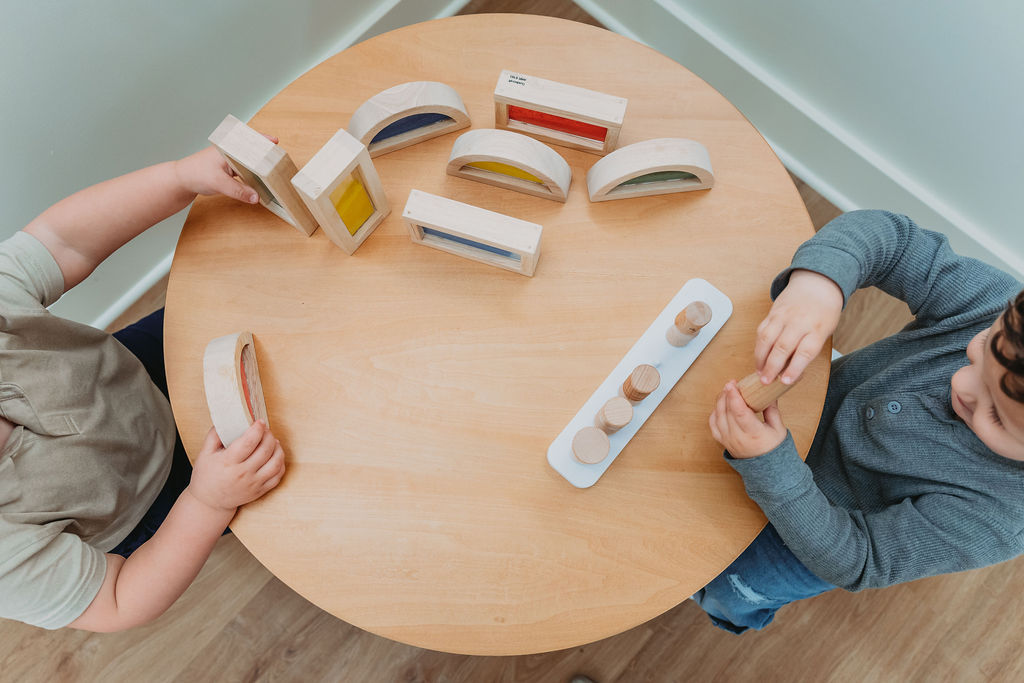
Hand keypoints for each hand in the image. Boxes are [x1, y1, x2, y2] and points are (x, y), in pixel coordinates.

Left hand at [172, 138, 277, 203]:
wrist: (183, 180)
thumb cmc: (196, 174)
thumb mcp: (219, 183)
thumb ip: (238, 190)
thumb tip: (256, 198)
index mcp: (228, 148)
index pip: (248, 140)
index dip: (263, 139)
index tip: (275, 141)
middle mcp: (231, 152)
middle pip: (252, 150)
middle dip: (266, 153)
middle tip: (281, 158)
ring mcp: (231, 161)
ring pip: (250, 161)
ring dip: (261, 165)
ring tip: (274, 169)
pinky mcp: (231, 170)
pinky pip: (247, 170)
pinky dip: (255, 174)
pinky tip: (262, 180)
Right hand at [186, 421, 285, 511]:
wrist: (209, 503)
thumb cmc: (206, 476)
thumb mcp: (204, 454)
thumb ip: (214, 435)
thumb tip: (227, 418)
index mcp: (228, 463)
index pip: (249, 442)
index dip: (257, 429)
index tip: (259, 422)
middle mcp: (242, 474)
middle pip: (265, 450)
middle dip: (268, 435)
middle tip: (265, 430)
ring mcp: (253, 484)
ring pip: (276, 463)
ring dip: (278, 448)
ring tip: (272, 441)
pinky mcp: (260, 491)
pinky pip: (278, 476)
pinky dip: (280, 463)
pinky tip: (274, 455)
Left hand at [709, 381, 786, 458]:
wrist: (767, 470)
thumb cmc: (774, 449)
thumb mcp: (778, 428)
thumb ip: (772, 410)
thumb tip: (768, 393)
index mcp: (754, 434)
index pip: (739, 413)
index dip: (734, 397)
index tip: (732, 384)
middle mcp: (738, 438)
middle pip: (726, 412)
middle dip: (726, 395)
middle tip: (731, 383)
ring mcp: (728, 440)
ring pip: (717, 417)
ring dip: (720, 401)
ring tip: (727, 391)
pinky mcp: (723, 441)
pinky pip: (713, 424)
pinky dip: (714, 412)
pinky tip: (721, 405)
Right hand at [754, 269, 842, 384]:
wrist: (818, 283)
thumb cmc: (824, 312)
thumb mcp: (825, 331)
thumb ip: (809, 348)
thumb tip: (792, 370)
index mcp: (817, 329)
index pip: (805, 352)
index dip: (794, 368)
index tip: (785, 381)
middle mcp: (799, 321)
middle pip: (782, 347)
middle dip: (772, 367)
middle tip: (766, 381)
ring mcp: (784, 316)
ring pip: (767, 339)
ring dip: (760, 358)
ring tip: (759, 372)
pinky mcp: (773, 312)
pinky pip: (762, 331)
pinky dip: (758, 346)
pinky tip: (758, 357)